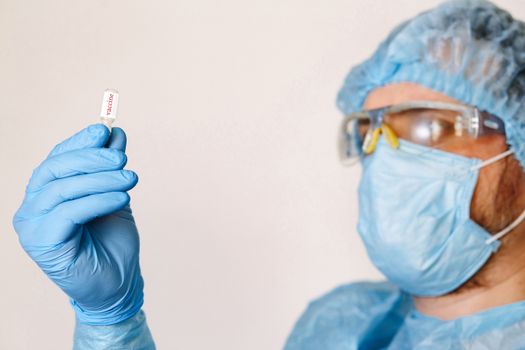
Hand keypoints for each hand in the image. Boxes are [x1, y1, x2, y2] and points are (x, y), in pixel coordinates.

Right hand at [13, 124, 143, 324]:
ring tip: (130, 178)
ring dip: (101, 179)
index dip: (79, 142)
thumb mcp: (114, 195)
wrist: (118, 282)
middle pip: (54, 169)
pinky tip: (123, 199)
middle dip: (91, 158)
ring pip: (63, 189)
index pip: (57, 159)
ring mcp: (33, 226)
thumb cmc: (112, 241)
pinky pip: (70, 212)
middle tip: (122, 158)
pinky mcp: (43, 243)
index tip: (104, 130)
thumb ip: (110, 167)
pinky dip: (99, 200)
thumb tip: (114, 133)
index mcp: (46, 193)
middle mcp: (33, 207)